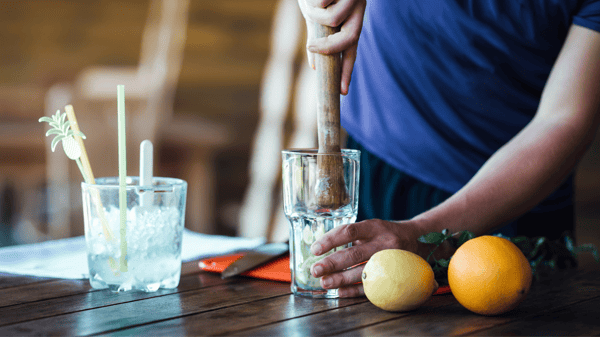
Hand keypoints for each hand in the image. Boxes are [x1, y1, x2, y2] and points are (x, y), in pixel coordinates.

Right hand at [298, 0, 365, 94]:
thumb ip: (317, 38)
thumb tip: (314, 67)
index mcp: (352, 22)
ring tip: (308, 5)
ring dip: (315, 15)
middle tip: (311, 48)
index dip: (347, 72)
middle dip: (329, 47)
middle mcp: (358, 12)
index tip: (342, 93)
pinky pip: (325, 0)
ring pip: (334, 18)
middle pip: (350, 38)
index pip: (352, 51)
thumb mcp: (317, 17)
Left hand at [309, 218, 425, 296]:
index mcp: (375, 227)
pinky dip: (354, 290)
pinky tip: (340, 291)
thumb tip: (320, 248)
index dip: (330, 240)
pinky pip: (373, 286)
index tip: (315, 249)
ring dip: (341, 279)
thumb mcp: (372, 227)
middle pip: (354, 254)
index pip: (349, 231)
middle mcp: (384, 242)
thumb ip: (351, 235)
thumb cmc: (386, 234)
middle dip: (332, 263)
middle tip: (315, 270)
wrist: (419, 241)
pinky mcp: (394, 275)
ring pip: (363, 271)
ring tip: (324, 283)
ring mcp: (391, 260)